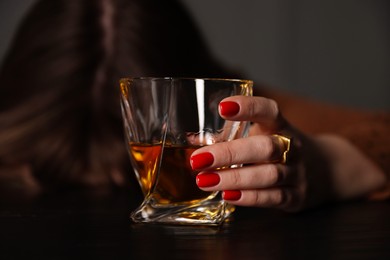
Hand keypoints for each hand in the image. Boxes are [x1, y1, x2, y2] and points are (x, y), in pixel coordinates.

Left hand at [190, 96, 385, 211]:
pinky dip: (250, 198)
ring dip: (235, 178)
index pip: (269, 111)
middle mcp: (292, 147)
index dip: (248, 107)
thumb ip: (232, 137)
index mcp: (281, 126)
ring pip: (268, 175)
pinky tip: (228, 196)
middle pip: (265, 147)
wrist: (327, 170)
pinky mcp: (297, 196)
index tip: (223, 107)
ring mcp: (297, 173)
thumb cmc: (281, 148)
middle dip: (230, 153)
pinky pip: (274, 197)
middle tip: (199, 159)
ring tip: (205, 181)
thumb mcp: (264, 135)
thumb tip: (190, 141)